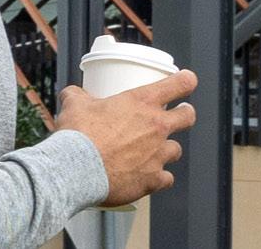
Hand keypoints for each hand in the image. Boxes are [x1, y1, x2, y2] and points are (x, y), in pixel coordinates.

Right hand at [56, 69, 196, 207]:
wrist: (76, 170)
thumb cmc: (78, 136)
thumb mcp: (74, 105)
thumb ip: (77, 96)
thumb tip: (73, 94)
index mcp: (142, 102)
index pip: (179, 84)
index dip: (186, 80)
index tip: (186, 81)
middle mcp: (156, 127)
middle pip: (187, 116)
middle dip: (185, 114)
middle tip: (179, 115)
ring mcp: (157, 154)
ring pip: (176, 150)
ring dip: (167, 149)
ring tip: (154, 152)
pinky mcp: (153, 179)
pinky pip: (166, 179)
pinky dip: (159, 177)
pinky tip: (148, 177)